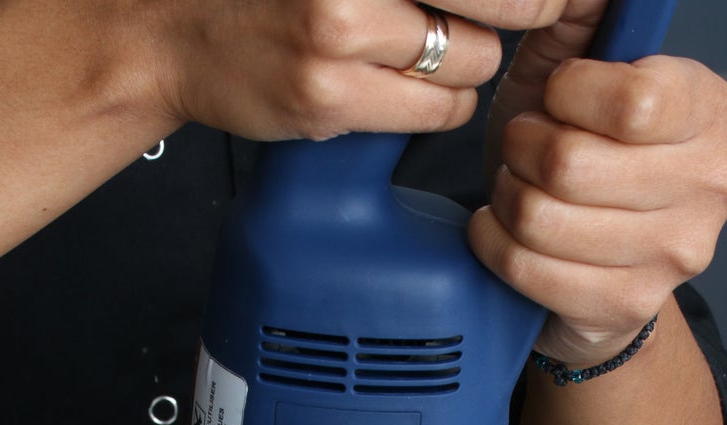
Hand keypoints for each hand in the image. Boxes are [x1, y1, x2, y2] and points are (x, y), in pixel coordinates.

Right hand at [139, 0, 562, 141]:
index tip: (555, 0)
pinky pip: (438, 111)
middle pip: (504, 0)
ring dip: (465, 66)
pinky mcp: (330, 96)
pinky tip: (396, 87)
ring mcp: (339, 29)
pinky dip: (437, 105)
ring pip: (475, 62)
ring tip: (417, 52)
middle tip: (521, 15)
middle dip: (516, 12)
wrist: (172, 29)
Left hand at [467, 10, 726, 366]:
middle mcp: (709, 184)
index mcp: (707, 110)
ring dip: (509, 197)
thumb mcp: (580, 70)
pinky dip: (495, 244)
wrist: (595, 261)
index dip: (569, 96)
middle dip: (523, 150)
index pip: (633, 102)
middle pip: (572, 165)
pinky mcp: (629, 305)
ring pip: (543, 219)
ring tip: (519, 190)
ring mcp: (675, 254)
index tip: (560, 99)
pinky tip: (505, 230)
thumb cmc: (587, 156)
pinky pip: (528, 268)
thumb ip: (585, 18)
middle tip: (525, 151)